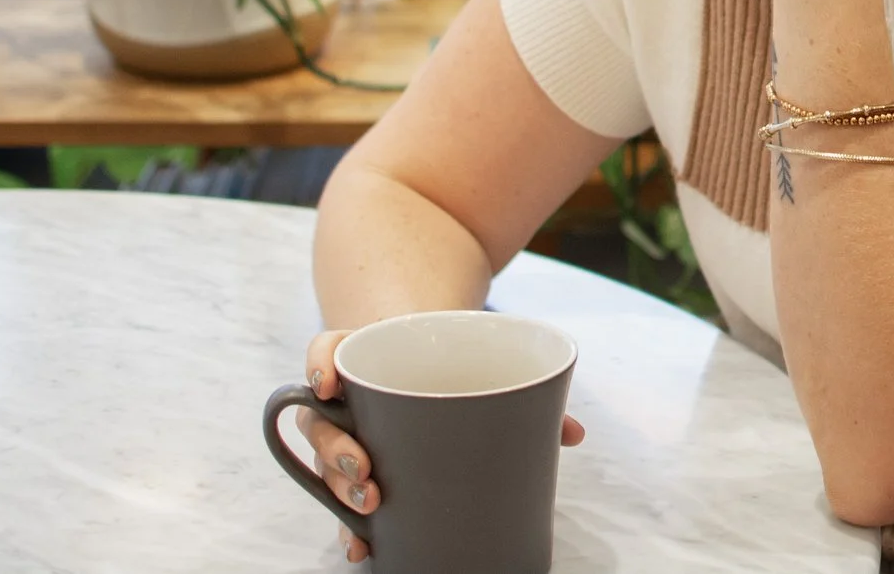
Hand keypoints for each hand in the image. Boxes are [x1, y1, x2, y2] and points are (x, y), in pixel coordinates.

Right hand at [298, 328, 586, 563]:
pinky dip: (348, 521)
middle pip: (323, 420)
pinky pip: (342, 494)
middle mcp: (351, 397)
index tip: (330, 384)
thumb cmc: (457, 361)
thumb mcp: (484, 361)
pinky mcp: (361, 466)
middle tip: (364, 471)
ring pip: (326, 461)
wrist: (438, 357)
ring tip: (368, 507)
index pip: (328, 350)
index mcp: (373, 355)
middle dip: (336, 450)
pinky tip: (362, 544)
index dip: (321, 364)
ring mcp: (352, 432)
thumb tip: (572, 434)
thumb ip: (525, 391)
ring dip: (340, 486)